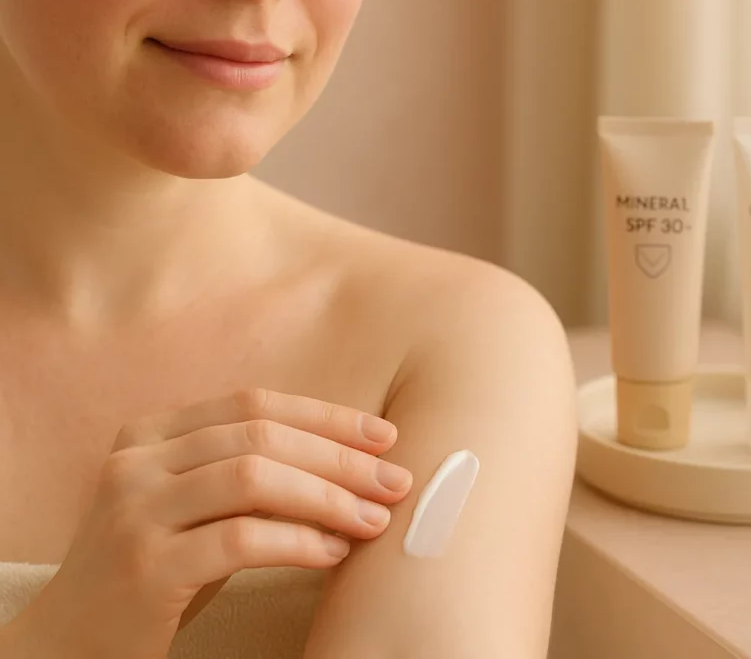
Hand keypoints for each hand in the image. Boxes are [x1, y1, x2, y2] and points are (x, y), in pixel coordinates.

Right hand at [12, 388, 412, 658]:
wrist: (67, 640)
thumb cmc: (154, 565)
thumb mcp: (196, 505)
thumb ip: (251, 472)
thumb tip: (351, 460)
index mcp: (153, 432)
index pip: (254, 404)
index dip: (324, 416)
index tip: (382, 436)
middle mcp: (138, 460)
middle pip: (260, 437)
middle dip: (339, 457)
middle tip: (394, 481)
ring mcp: (135, 509)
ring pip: (253, 478)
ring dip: (327, 497)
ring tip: (373, 519)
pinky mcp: (144, 567)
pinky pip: (241, 539)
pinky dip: (299, 540)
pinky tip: (333, 553)